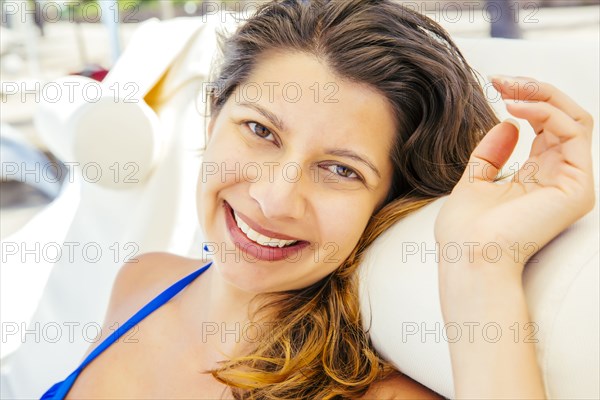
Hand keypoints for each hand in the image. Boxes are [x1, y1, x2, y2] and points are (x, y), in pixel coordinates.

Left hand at [435, 75, 594, 277]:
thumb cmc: (465, 231)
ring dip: (541, 95)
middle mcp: (558, 178)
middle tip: (502, 80)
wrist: (468, 258)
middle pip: (562, 117)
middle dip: (533, 91)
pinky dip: (546, 111)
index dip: (525, 100)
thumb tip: (507, 122)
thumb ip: (490, 155)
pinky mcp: (577, 186)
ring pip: (574, 118)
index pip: (545, 126)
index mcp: (535, 178)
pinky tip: (515, 108)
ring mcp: (571, 182)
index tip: (495, 84)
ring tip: (508, 88)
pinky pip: (573, 131)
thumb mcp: (473, 183)